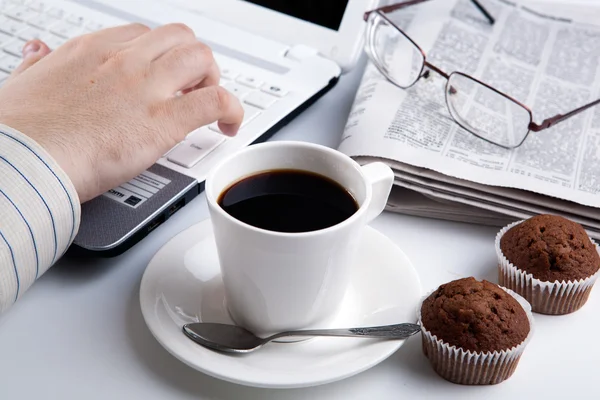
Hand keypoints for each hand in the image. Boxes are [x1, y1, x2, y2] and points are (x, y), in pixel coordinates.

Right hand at [0, 23, 243, 202]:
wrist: (23, 161)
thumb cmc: (21, 132)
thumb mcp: (22, 84)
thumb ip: (37, 66)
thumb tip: (38, 53)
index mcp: (90, 51)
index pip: (141, 35)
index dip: (160, 55)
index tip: (162, 75)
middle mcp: (123, 62)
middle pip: (178, 38)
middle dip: (191, 61)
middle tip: (191, 87)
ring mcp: (146, 87)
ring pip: (201, 58)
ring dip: (213, 79)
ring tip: (209, 104)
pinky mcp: (162, 121)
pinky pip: (215, 101)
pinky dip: (232, 109)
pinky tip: (230, 124)